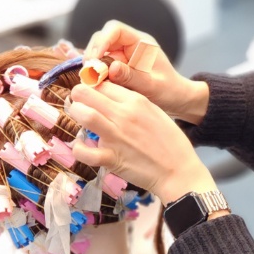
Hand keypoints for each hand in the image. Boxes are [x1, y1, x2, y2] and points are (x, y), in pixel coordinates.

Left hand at [67, 79, 216, 204]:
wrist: (178, 171)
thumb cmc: (169, 141)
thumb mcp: (154, 111)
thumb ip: (132, 102)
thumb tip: (109, 96)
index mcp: (136, 100)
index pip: (102, 83)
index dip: (90, 86)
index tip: (89, 94)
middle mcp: (124, 115)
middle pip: (86, 93)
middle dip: (77, 97)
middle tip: (79, 104)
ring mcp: (116, 136)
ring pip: (83, 114)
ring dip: (76, 114)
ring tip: (79, 119)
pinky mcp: (111, 158)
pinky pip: (84, 151)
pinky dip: (78, 148)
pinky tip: (83, 146)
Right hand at [83, 21, 207, 122]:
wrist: (175, 98)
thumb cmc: (168, 90)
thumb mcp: (152, 86)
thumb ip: (131, 77)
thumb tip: (110, 68)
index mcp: (142, 42)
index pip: (115, 29)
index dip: (102, 40)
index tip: (94, 59)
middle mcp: (130, 45)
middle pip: (102, 38)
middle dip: (93, 53)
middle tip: (88, 73)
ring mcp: (122, 54)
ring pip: (98, 51)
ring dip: (92, 64)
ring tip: (91, 80)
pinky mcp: (117, 65)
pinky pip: (101, 64)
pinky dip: (95, 72)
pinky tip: (95, 84)